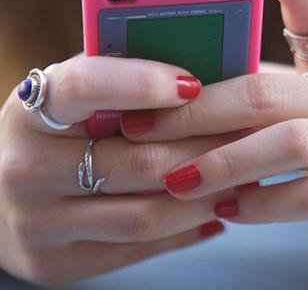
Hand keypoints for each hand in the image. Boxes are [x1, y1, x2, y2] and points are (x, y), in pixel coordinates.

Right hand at [0, 55, 235, 284]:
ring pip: (146, 214)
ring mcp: (38, 223)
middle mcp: (26, 168)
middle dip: (205, 149)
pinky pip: (139, 248)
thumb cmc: (57, 134)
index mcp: (30, 111)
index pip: (85, 87)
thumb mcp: (76, 99)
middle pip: (138, 161)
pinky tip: (212, 212)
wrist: (3, 193)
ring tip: (241, 179)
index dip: (143, 83)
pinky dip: (185, 229)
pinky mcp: (55, 262)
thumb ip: (121, 84)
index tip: (192, 85)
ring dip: (204, 196)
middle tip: (248, 138)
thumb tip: (195, 80)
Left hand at [120, 0, 307, 268]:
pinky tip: (225, 210)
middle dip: (197, 113)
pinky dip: (262, 204)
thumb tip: (175, 90)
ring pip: (291, 143)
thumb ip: (250, 97)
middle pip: (269, 91)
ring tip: (174, 179)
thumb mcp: (291, 111)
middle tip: (138, 127)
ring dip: (222, 163)